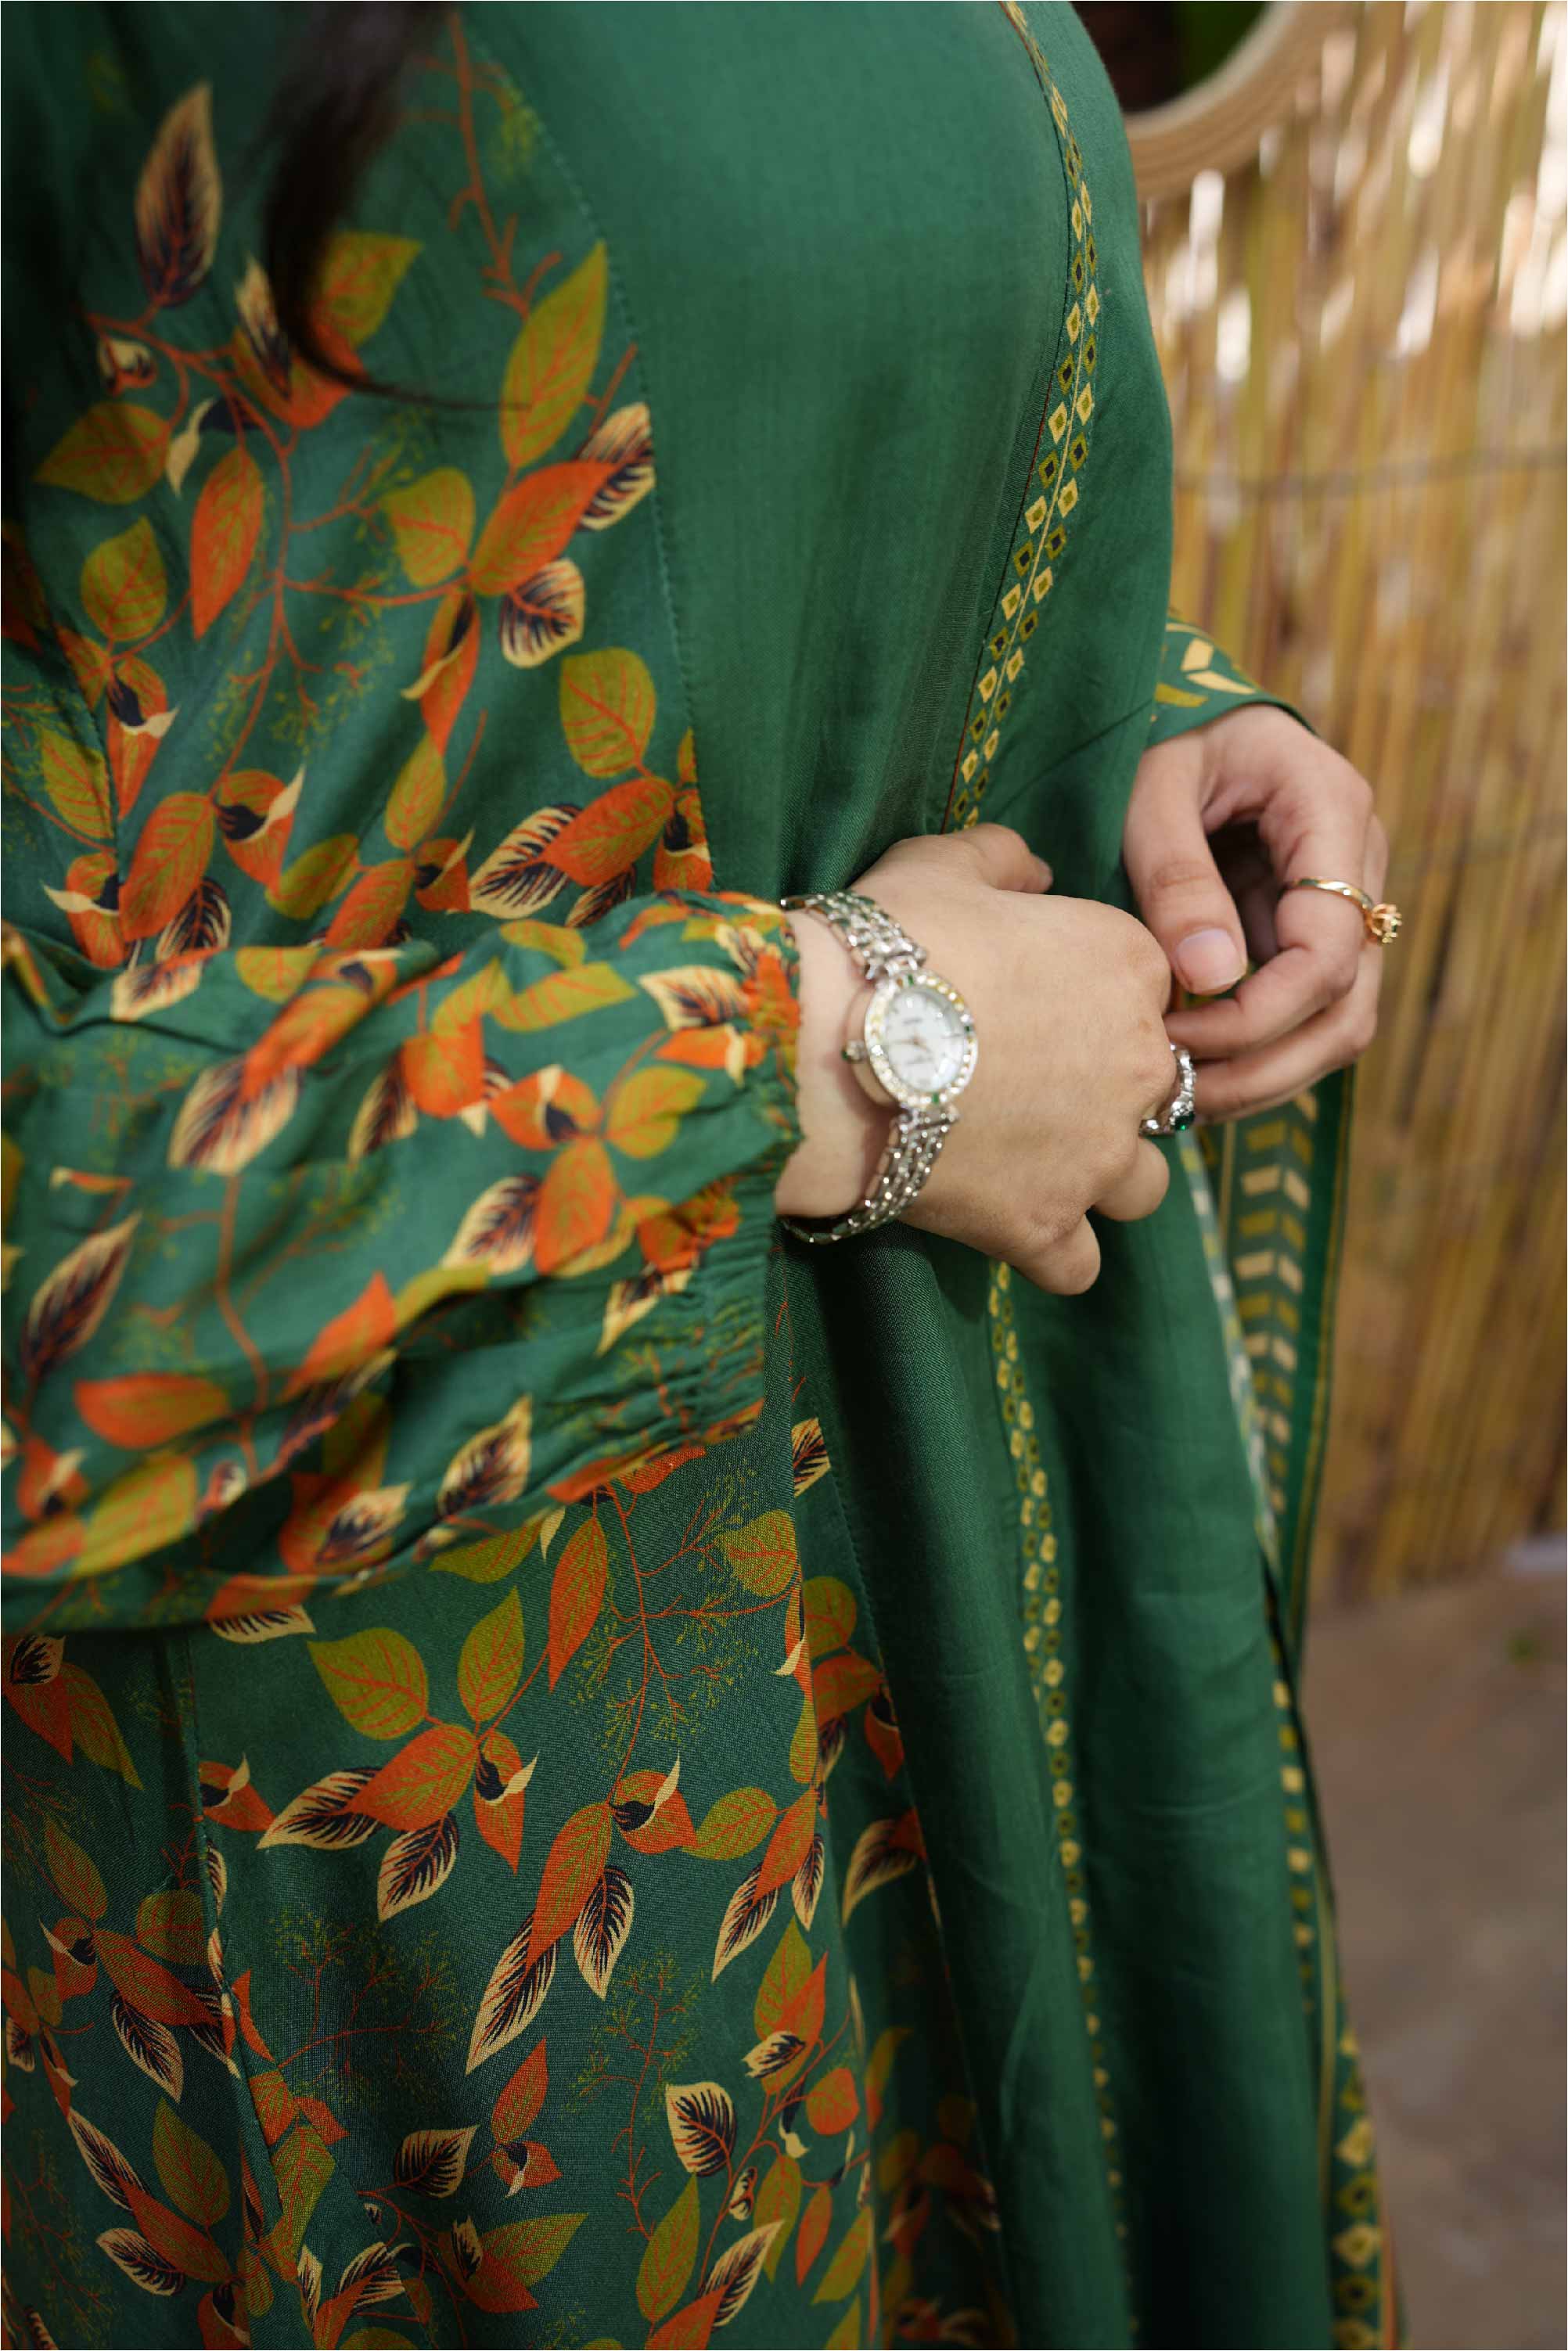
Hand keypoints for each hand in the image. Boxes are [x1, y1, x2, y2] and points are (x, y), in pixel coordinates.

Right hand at [776, 825, 1176, 1293]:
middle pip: (1159, 1089)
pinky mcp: (1045, 1226)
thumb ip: (1005, 859)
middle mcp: (1138, 1063)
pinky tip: (1011, 1226)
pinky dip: (1052, 1252)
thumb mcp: (942, 864)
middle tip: (1030, 1088)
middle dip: (1109, 1093)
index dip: (1096, 999)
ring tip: (1034, 1164)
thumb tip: (1035, 868)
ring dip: (1102, 1178)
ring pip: (1143, 1186)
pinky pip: (1080, 1266)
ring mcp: (1098, 1154)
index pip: (1150, 987)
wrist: (826, 1046)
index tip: (1038, 1008)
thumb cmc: (884, 946)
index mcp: (1126, 964)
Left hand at [1121, 703, 1388, 1119]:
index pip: (1328, 949)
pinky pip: (1305, 1016)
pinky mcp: (1311, 932)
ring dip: (1265, 1076)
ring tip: (1182, 1097)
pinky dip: (1255, 1056)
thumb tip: (1211, 977)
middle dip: (1265, 1067)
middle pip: (1348, 1007)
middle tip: (1179, 1094)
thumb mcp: (1151, 787)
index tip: (1175, 1034)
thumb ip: (1176, 875)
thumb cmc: (1162, 735)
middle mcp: (1360, 863)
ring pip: (1337, 1026)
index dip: (1257, 1013)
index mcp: (1332, 810)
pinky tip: (1192, 1072)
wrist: (1182, 716)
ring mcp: (1345, 904)